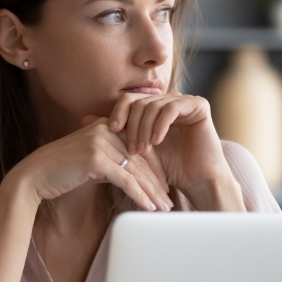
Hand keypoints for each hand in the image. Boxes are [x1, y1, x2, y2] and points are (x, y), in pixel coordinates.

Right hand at [12, 117, 172, 211]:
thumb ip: (112, 161)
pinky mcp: (95, 159)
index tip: (164, 187)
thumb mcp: (91, 161)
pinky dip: (140, 196)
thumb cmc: (61, 171)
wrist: (34, 176)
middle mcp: (105, 130)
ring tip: (163, 208)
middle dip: (157, 182)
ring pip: (136, 170)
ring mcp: (100, 142)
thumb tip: (134, 177)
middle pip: (141, 159)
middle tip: (169, 201)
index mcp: (106, 126)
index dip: (155, 169)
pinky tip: (149, 208)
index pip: (140, 147)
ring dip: (152, 192)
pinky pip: (125, 180)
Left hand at [104, 92, 234, 195]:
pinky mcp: (198, 105)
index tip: (111, 131)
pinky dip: (160, 125)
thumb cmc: (167, 169)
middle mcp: (169, 100)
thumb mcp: (135, 150)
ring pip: (153, 105)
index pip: (129, 100)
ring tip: (142, 149)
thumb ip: (114, 133)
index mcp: (154, 107)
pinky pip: (172, 108)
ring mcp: (184, 101)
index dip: (118, 113)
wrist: (197, 181)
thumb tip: (83, 119)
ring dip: (144, 128)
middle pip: (139, 101)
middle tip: (131, 149)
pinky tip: (156, 142)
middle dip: (132, 126)